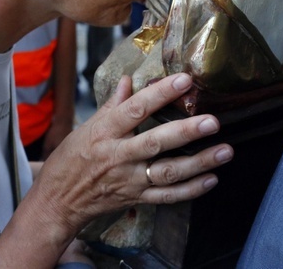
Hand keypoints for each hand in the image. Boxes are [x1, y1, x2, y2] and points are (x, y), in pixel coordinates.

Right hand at [39, 73, 231, 224]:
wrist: (57, 202)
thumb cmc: (69, 161)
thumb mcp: (86, 128)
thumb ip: (112, 105)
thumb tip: (128, 79)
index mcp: (104, 133)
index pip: (135, 109)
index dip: (160, 94)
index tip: (184, 80)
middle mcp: (118, 156)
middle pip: (155, 142)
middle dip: (186, 132)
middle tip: (212, 121)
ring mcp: (129, 180)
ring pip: (168, 172)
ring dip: (199, 163)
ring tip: (225, 151)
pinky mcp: (136, 199)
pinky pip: (167, 197)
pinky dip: (191, 190)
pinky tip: (212, 179)